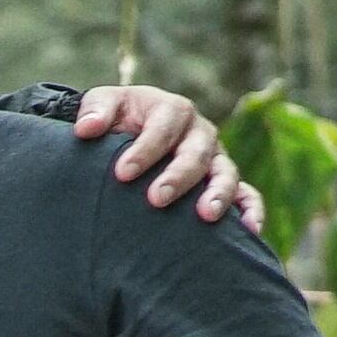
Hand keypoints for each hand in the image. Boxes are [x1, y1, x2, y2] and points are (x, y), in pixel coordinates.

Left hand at [72, 85, 260, 230]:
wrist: (130, 131)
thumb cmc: (117, 119)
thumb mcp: (104, 105)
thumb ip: (94, 111)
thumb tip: (85, 129)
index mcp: (172, 110)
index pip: (162, 129)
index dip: (144, 151)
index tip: (122, 174)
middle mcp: (199, 134)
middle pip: (195, 154)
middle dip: (177, 176)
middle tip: (156, 199)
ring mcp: (215, 159)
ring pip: (226, 173)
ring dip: (218, 194)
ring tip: (204, 215)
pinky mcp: (224, 181)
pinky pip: (247, 194)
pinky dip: (251, 209)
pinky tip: (249, 231)